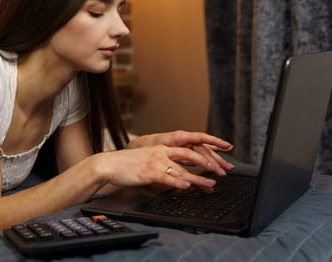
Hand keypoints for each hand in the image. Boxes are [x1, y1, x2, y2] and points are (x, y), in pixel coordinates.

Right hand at [96, 140, 233, 190]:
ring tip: (210, 184)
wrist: (110, 164)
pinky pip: (166, 177)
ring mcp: (156, 162)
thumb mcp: (148, 158)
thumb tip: (180, 171)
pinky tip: (186, 185)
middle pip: (190, 155)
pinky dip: (178, 181)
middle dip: (207, 163)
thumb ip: (164, 161)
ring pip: (182, 169)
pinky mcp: (149, 172)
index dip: (204, 151)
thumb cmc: (128, 164)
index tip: (219, 154)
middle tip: (221, 171)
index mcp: (163, 147)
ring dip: (198, 178)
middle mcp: (161, 152)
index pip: (188, 147)